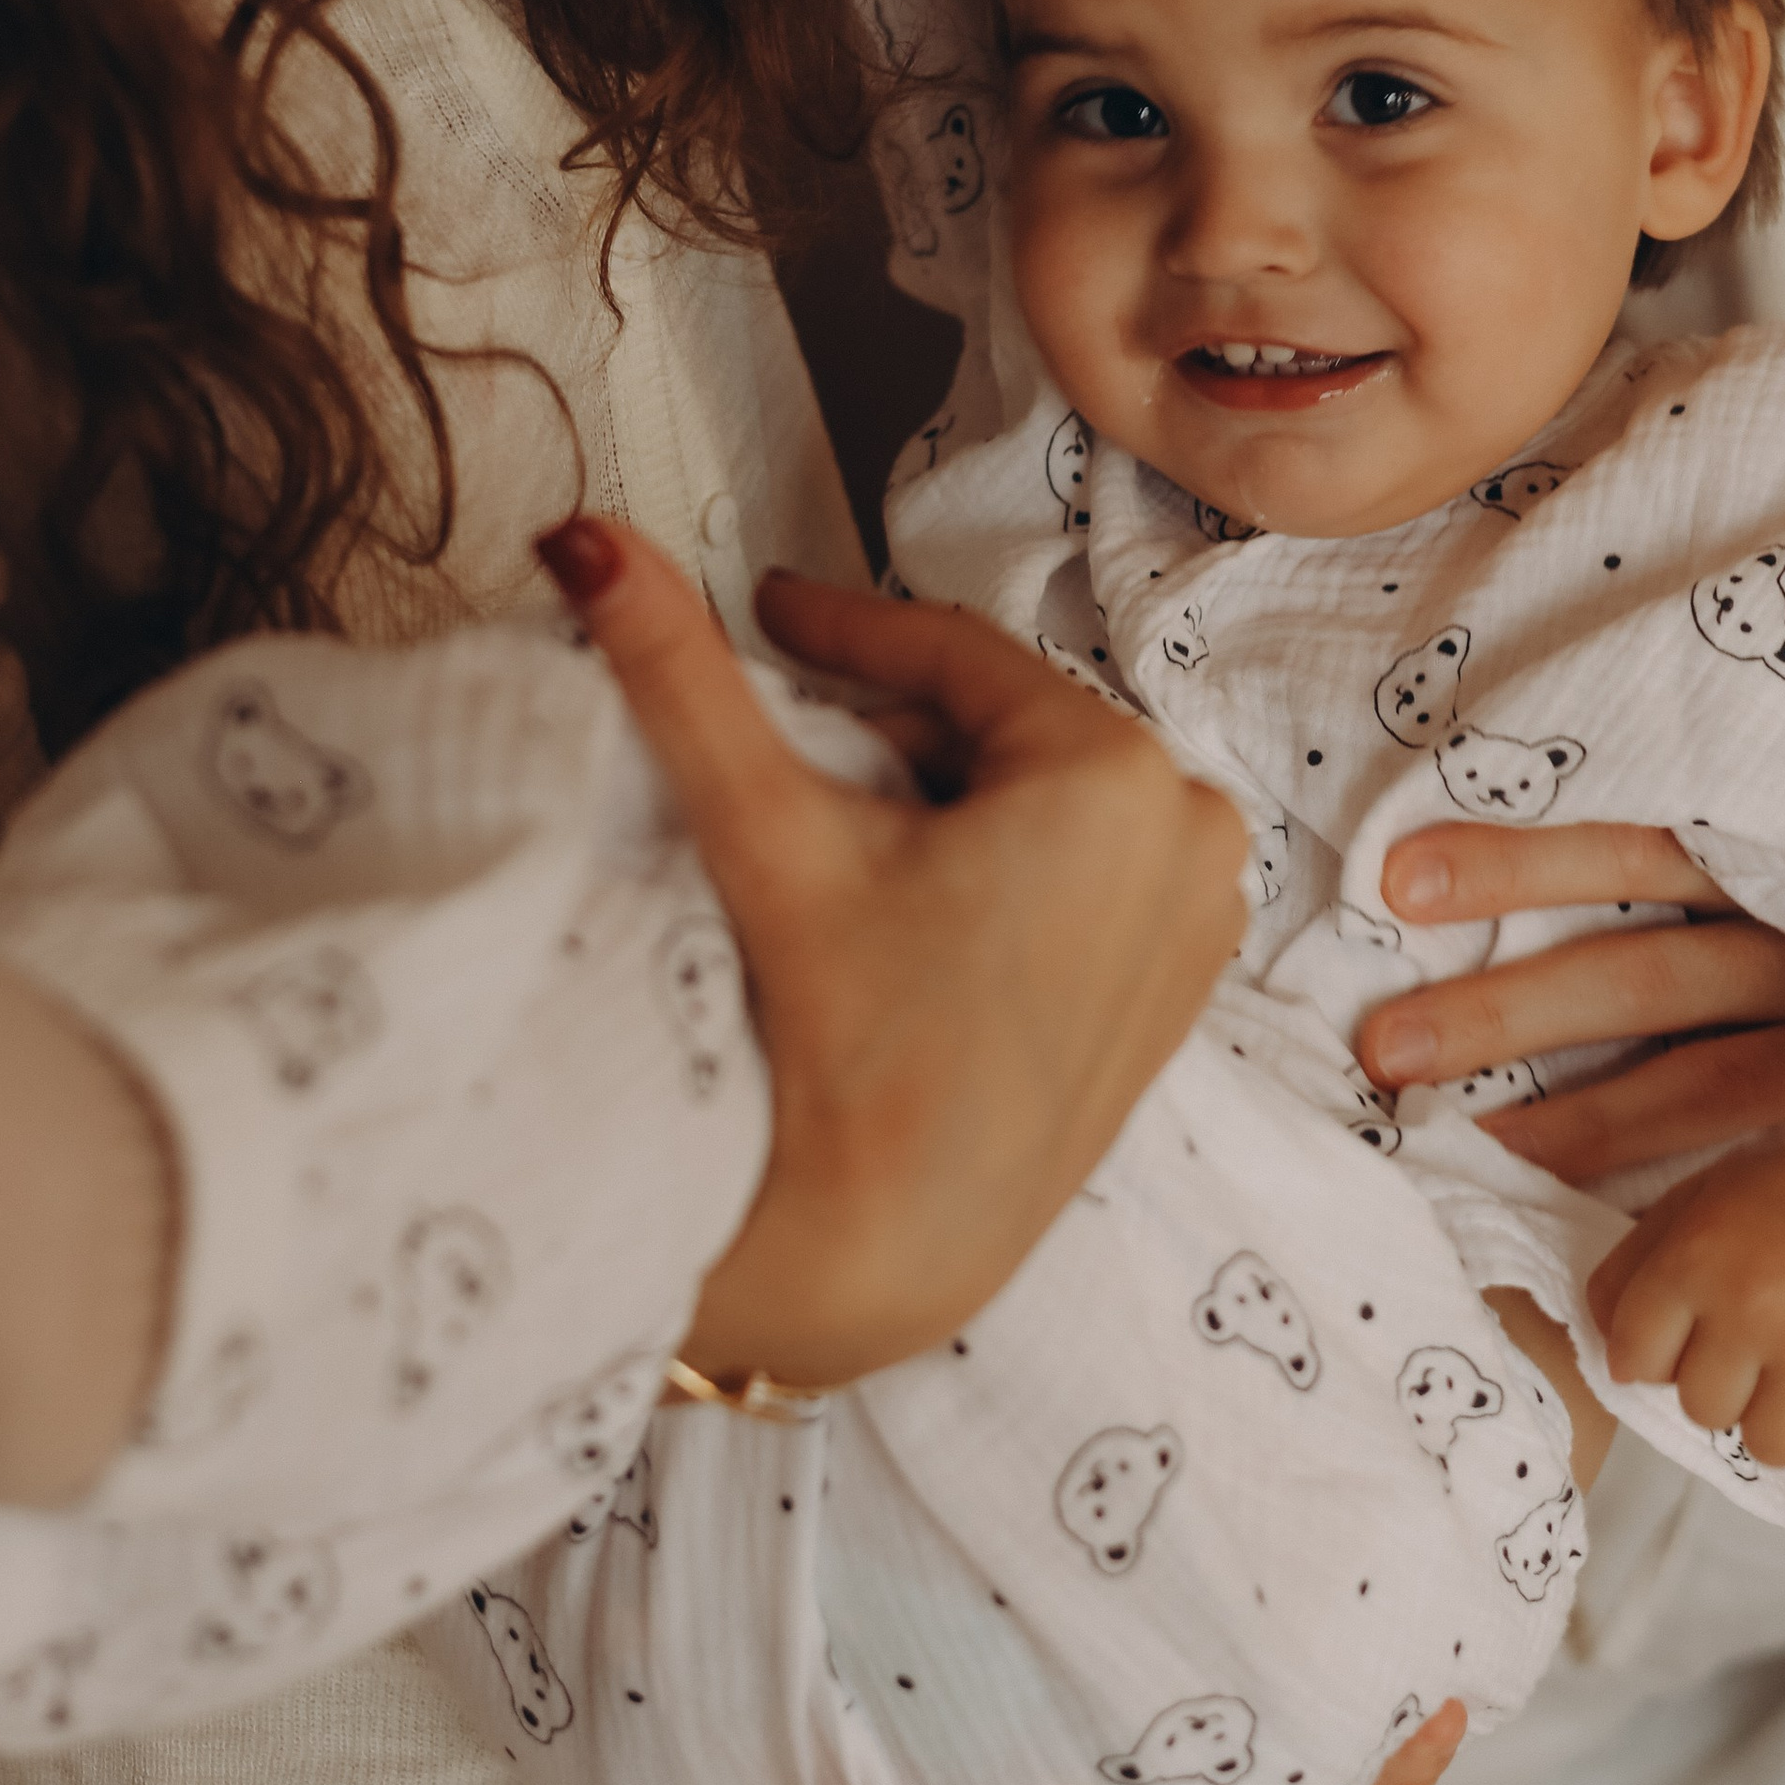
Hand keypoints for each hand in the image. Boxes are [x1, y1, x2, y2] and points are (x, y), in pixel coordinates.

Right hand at [539, 522, 1244, 1388]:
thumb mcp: (767, 831)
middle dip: (895, 726)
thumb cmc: (842, 1047)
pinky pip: (1083, 876)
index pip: (952, 659)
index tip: (766, 607)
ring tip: (844, 822)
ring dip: (947, 795)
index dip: (843, 628)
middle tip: (791, 727)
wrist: (888, 1248)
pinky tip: (915, 904)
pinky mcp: (1182, 988)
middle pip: (1001, 733)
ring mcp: (1200, 919)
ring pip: (1042, 801)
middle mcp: (1192, 835)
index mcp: (1119, 775)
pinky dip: (1006, 866)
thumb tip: (585, 536)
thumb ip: (679, 671)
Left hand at [1355, 819, 1784, 1182]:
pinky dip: (1633, 1150)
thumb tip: (1504, 857)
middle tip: (1382, 1039)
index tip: (1397, 878)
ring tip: (1442, 1119)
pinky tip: (1539, 1167)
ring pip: (1683, 1065)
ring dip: (1556, 1101)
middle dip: (1505, 1001)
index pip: (1637, 844)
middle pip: (1642, 964)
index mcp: (1783, 851)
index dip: (1520, 858)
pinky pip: (1734, 1131)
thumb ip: (1696, 851)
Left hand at [1584, 1097, 1784, 1477]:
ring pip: (1767, 1447)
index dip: (1660, 1353)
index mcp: (1699, 1256)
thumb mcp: (1709, 1198)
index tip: (1697, 1335)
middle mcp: (1755, 1308)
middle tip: (1773, 1339)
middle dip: (1729, 1381)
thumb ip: (1638, 1266)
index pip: (1632, 1358)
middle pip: (1700, 1409)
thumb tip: (1607, 1350)